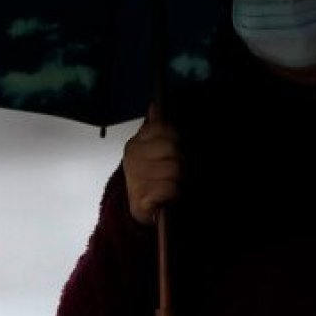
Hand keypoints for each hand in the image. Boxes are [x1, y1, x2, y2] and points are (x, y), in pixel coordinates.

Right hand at [122, 102, 179, 225]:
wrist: (142, 210)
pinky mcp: (141, 196)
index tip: (179, 150)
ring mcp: (135, 177)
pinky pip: (170, 187)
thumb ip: (157, 128)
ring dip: (181, 179)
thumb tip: (155, 105)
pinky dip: (176, 192)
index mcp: (136, 142)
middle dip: (183, 162)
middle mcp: (132, 157)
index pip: (165, 129)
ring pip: (174, 169)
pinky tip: (172, 195)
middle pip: (173, 148)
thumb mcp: (154, 150)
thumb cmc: (152, 178)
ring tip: (177, 184)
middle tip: (182, 171)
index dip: (179, 139)